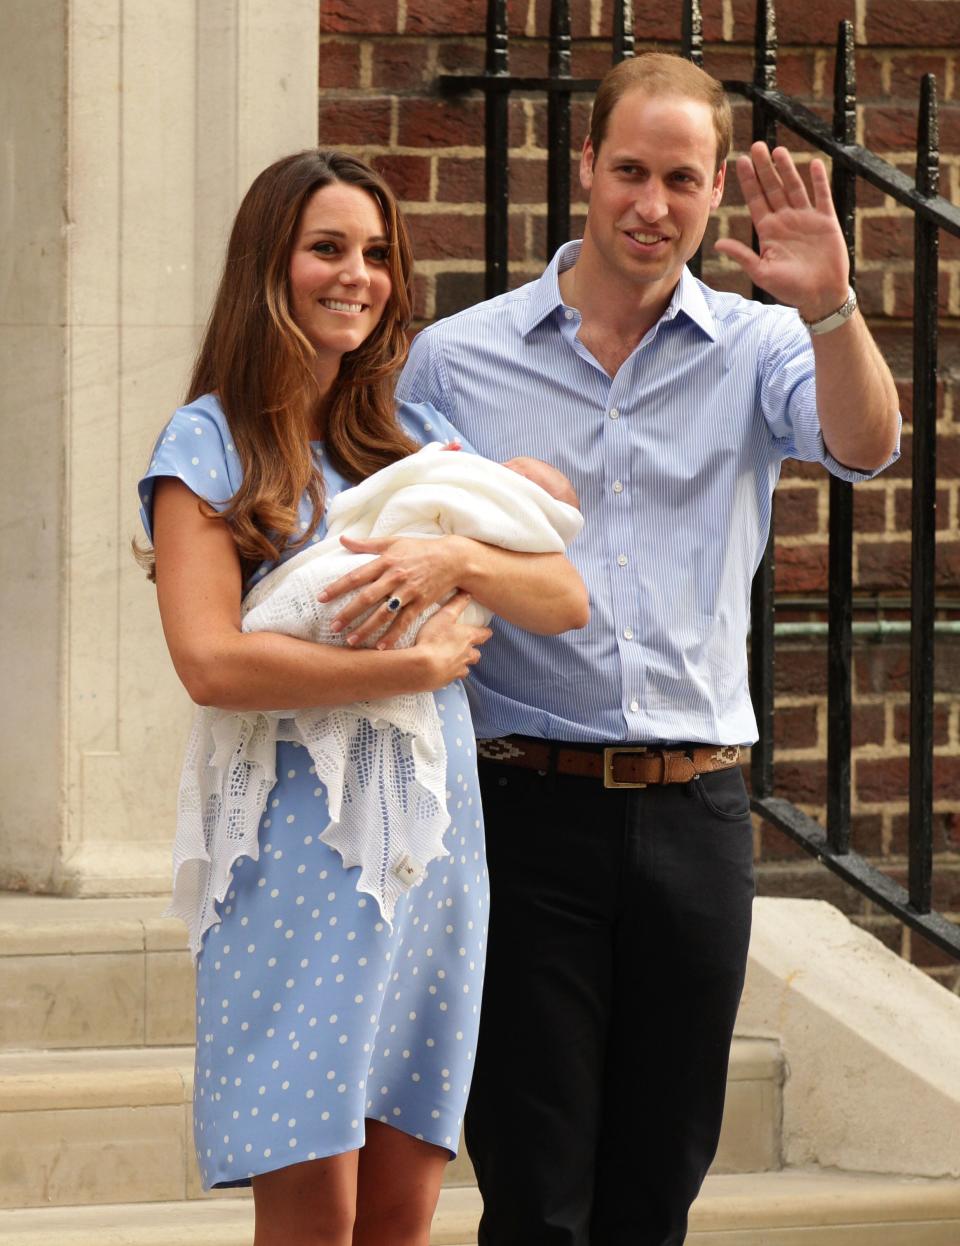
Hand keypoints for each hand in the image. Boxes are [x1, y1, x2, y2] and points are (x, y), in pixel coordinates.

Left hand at [319, 534, 467, 648]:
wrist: (453, 558)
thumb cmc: (420, 549)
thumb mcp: (393, 542)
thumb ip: (366, 543)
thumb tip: (342, 539)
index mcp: (386, 561)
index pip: (356, 576)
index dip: (337, 587)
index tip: (321, 598)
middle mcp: (395, 577)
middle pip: (367, 598)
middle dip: (348, 614)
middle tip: (333, 627)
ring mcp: (409, 592)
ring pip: (384, 614)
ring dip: (366, 629)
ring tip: (351, 641)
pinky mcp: (421, 603)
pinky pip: (404, 622)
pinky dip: (393, 636)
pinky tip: (380, 648)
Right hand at [413, 591, 491, 687]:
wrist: (422, 667)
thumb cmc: (433, 639)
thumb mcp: (444, 616)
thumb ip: (456, 604)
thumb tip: (468, 592)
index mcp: (468, 638)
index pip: (483, 634)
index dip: (485, 632)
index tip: (485, 632)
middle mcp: (467, 655)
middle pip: (476, 654)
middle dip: (473, 651)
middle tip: (465, 647)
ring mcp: (458, 670)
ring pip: (465, 667)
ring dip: (461, 664)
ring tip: (451, 660)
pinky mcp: (448, 681)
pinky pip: (452, 677)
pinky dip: (449, 674)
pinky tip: (440, 671)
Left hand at [714, 143, 849, 320]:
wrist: (819, 296)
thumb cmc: (789, 288)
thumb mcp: (762, 272)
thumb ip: (742, 255)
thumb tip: (717, 244)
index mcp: (768, 230)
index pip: (756, 200)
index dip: (748, 181)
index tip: (740, 162)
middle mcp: (785, 220)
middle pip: (773, 188)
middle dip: (764, 168)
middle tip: (756, 146)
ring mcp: (806, 218)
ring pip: (795, 187)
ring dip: (787, 169)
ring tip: (778, 151)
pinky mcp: (826, 221)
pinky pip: (822, 196)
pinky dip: (819, 181)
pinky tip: (813, 164)